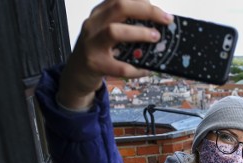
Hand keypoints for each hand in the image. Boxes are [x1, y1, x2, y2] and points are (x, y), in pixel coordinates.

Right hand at [58, 0, 172, 108]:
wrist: (76, 74)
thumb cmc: (97, 51)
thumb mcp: (107, 32)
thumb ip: (126, 26)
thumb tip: (157, 28)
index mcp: (99, 14)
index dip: (143, 2)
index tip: (162, 12)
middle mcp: (94, 24)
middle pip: (119, 7)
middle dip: (147, 11)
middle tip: (166, 21)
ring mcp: (92, 44)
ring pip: (114, 31)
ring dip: (139, 33)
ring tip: (155, 37)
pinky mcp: (95, 64)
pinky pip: (120, 66)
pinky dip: (137, 69)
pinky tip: (147, 70)